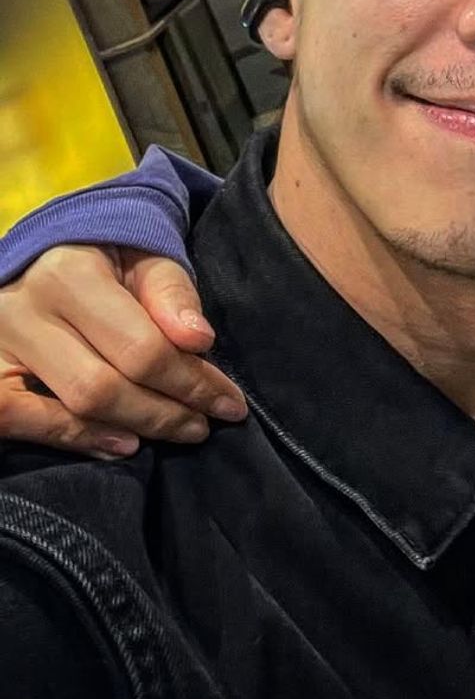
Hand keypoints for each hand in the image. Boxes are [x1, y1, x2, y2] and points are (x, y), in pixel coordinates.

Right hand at [0, 245, 246, 457]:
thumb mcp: (144, 256)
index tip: (230, 402)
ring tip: (177, 432)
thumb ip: (170, 293)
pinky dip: (72, 439)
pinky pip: (18, 422)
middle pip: (103, 387)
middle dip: (166, 413)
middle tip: (206, 423)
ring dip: (129, 430)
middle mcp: (24, 312)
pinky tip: (119, 444)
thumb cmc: (106, 258)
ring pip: (66, 410)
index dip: (192, 382)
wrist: (45, 253)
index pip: (140, 347)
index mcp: (69, 274)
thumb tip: (198, 340)